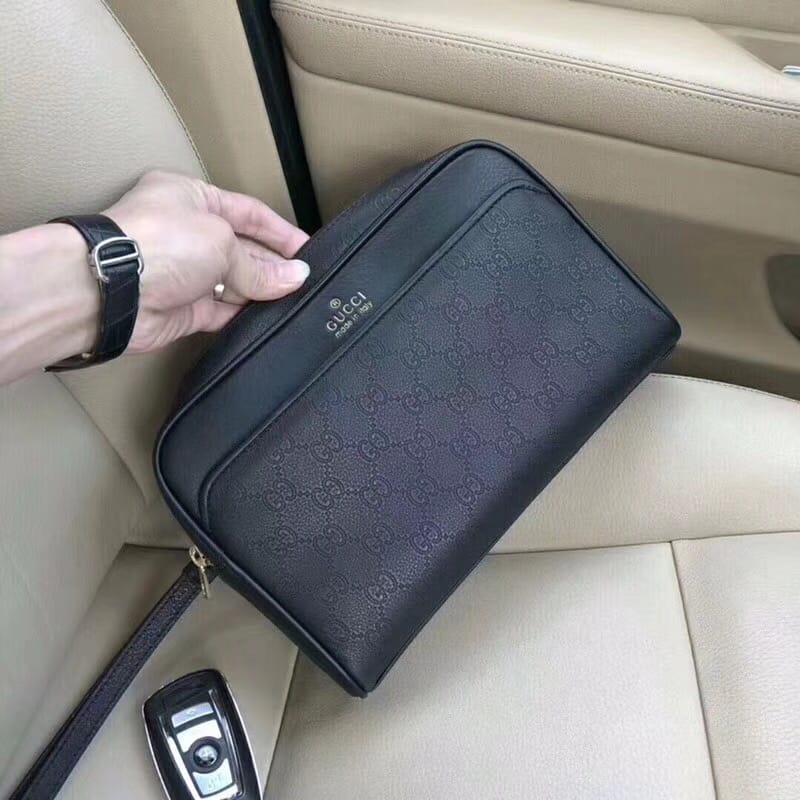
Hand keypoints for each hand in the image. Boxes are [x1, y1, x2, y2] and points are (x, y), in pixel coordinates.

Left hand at [105, 170, 309, 352]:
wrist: (111, 289)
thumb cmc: (156, 244)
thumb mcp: (223, 242)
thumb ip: (260, 266)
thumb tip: (295, 276)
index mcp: (192, 198)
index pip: (248, 212)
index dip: (280, 232)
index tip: (306, 250)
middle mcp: (186, 233)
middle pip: (242, 249)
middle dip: (273, 265)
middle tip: (303, 280)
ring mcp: (183, 272)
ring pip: (233, 283)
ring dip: (260, 292)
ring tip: (292, 300)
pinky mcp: (181, 308)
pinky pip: (221, 312)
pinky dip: (242, 316)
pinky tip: (265, 317)